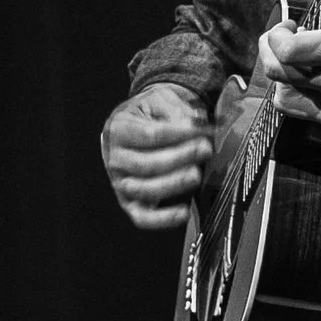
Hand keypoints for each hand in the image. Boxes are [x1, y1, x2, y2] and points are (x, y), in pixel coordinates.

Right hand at [100, 82, 211, 230]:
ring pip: (144, 190)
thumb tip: (193, 126)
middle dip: (180, 158)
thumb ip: (177, 113)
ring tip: (197, 174)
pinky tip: (183, 212)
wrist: (141, 125)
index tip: (203, 131)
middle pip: (147, 164)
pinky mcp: (130, 203)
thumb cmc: (153, 114)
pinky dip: (162, 219)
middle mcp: (115, 158)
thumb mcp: (162, 101)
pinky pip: (142, 217)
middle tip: (205, 149)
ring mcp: (120, 182)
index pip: (150, 135)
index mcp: (119, 128)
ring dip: (174, 184)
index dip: (179, 134)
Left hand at [259, 0, 320, 126]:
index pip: (288, 50)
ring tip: (293, 58)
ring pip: (281, 92)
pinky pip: (294, 108)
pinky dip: (289, 91)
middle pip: (278, 71)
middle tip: (284, 38)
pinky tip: (301, 77)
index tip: (288, 25)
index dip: (277, 35)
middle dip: (271, 49)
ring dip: (280, 71)